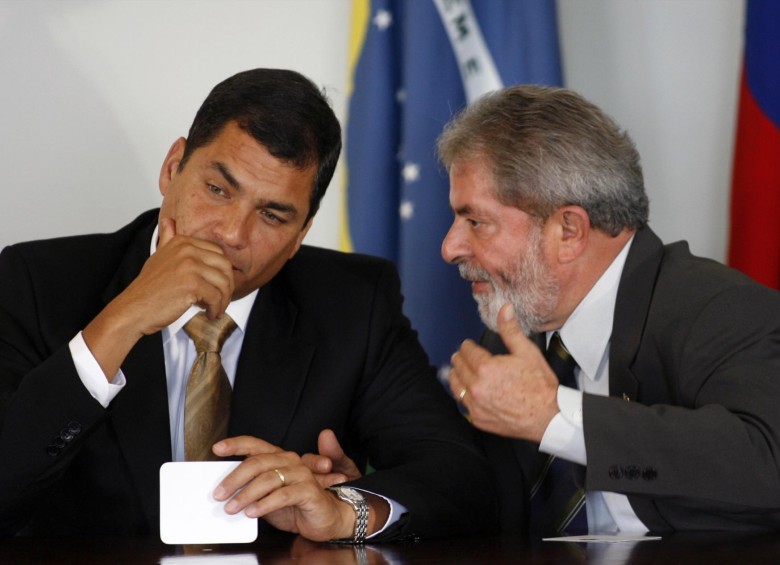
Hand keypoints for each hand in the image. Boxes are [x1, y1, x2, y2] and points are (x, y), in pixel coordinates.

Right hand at [82, 218, 234, 378]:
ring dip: (223, 299)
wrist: (133, 309)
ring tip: (215, 309)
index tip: (216, 285)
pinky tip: (208, 313)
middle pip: (225, 266)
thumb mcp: (158, 256)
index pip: (218, 253)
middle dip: (227, 285)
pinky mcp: (192, 284)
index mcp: (182, 242)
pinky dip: (216, 308)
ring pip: (224, 283)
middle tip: (220, 299)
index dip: (221, 272)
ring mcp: (190, 266)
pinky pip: (217, 297)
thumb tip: (168, 221)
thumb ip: (168, 239)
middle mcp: (187, 249)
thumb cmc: (148, 288)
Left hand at [212, 436, 360, 541]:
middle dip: (234, 478)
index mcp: (279, 458)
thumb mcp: (268, 496)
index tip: (217, 448)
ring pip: (268, 479)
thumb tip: (227, 489)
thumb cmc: (296, 505)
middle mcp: (290, 461)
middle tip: (219, 494)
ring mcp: (301, 474)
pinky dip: (264, 504)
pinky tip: (252, 512)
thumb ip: (252, 489)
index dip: (236, 444)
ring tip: (232, 507)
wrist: (327, 518)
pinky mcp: (308, 490)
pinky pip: (282, 495)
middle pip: (257, 462)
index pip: (255, 445)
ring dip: (246, 494)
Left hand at [448, 304, 558, 441]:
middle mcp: (476, 387)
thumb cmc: (539, 385)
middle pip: (458, 367)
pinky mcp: (478, 419)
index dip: (467, 346)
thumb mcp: (527, 352)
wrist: (548, 416)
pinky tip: (469, 391)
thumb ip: (510, 330)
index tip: (469, 345)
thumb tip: (504, 309)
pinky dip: (464, 395)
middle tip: (464, 356)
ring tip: (460, 371)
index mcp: (485, 368)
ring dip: (457, 376)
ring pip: (456, 386)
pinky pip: (463, 404)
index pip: (466, 351)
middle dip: (461, 359)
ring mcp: (476, 405)